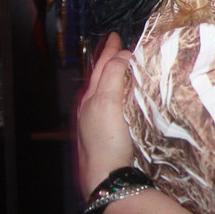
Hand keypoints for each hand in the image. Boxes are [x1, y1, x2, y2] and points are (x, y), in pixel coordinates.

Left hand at [74, 32, 134, 196]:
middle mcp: (91, 107)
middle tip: (118, 44)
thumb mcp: (108, 102)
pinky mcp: (107, 134)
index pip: (102, 66)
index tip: (116, 35)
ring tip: (122, 65)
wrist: (105, 177)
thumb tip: (122, 55)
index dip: (110, 50)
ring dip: (113, 75)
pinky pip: (110, 104)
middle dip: (109, 60)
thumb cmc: (105, 140)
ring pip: (104, 90)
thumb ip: (114, 76)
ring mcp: (97, 121)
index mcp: (91, 97)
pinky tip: (123, 97)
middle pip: (100, 76)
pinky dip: (116, 92)